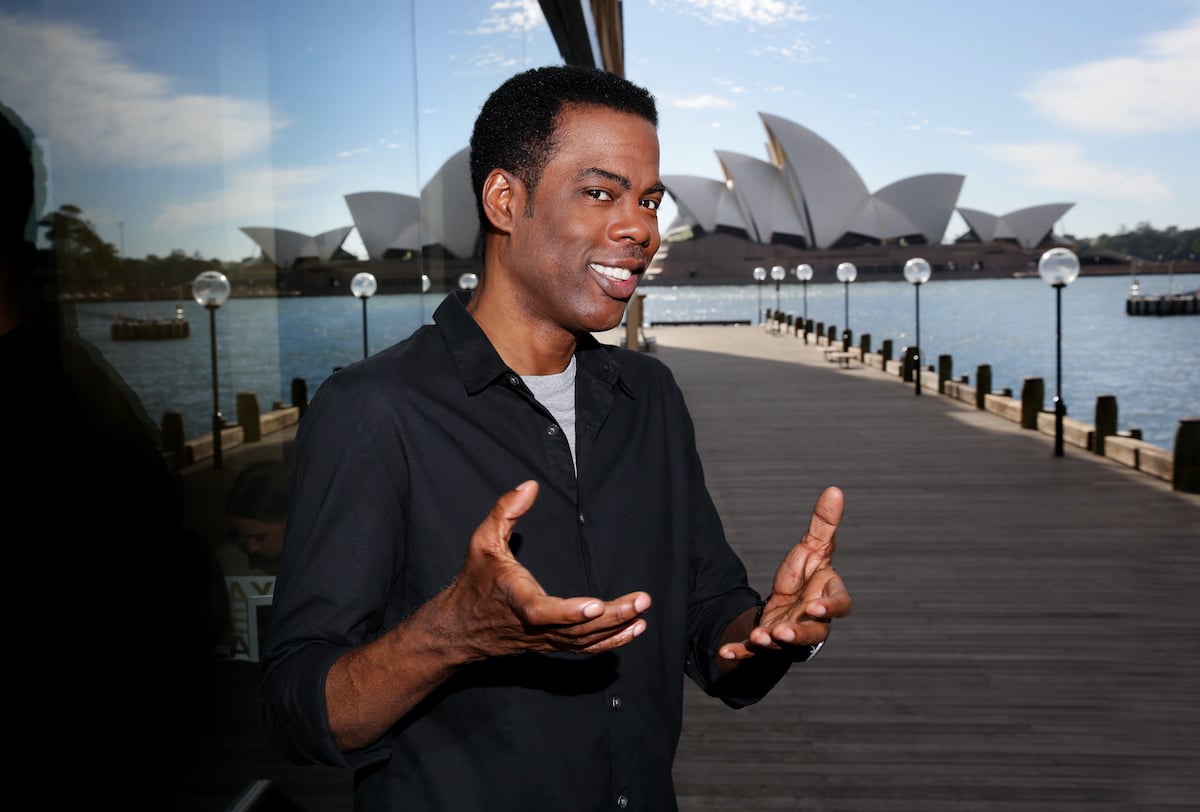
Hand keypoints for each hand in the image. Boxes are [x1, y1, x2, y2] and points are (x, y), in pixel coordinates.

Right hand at [441, 480, 651, 660]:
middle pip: (577, 629)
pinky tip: (632, 630)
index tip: (594, 606)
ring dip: (616, 628)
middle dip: (612, 616)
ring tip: (642, 613)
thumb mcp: (482, 541)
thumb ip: (504, 511)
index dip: (569, 612)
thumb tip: (529, 486)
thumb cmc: (475, 581)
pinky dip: (610, 641)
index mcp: (518, 600)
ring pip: (584, 641)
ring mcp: (545, 639)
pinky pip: (584, 648)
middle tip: (641, 601)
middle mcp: (534, 626)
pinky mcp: (552, 644)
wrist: (460, 628)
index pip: (543, 611)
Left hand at [719, 486, 851, 660]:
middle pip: (812, 632)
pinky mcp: (769, 643)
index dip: (831, 608)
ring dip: (772, 642)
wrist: (789, 601)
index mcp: (828, 597)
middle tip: (782, 631)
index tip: (816, 607)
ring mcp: (791, 634)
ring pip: (786, 644)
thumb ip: (823, 524)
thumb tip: (834, 490)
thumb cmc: (807, 575)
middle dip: (797, 633)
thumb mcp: (813, 547)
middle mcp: (813, 620)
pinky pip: (754, 653)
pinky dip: (740, 652)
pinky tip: (724, 651)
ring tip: (758, 637)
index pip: (840, 605)